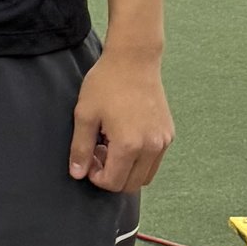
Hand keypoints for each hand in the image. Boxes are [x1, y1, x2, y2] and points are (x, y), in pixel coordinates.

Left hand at [68, 44, 172, 192]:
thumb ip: (81, 148)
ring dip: (126, 170)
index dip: (96, 177)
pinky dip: (139, 159)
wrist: (134, 60)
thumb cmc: (106, 84)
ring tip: (110, 144)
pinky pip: (154, 161)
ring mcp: (163, 141)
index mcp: (129, 145)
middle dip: (111, 176)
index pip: (113, 183)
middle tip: (98, 151)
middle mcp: (151, 148)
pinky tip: (124, 137)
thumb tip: (77, 174)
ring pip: (145, 176)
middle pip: (131, 185)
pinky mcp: (168, 134)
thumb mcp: (85, 115)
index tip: (88, 158)